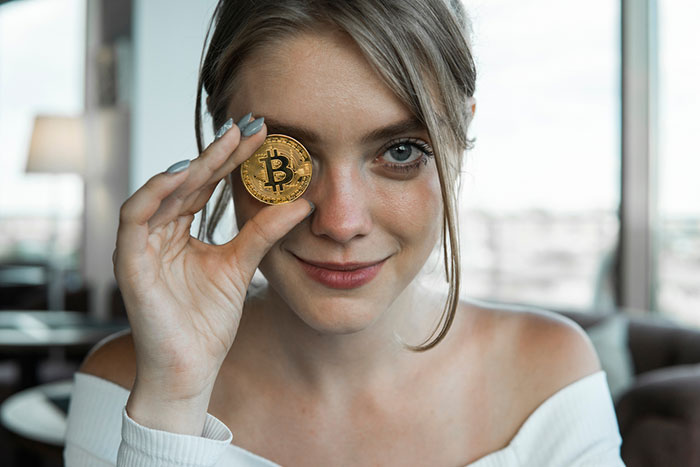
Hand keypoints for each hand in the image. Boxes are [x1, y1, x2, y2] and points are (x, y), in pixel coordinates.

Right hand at [113, 118, 311, 430]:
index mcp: (182, 230)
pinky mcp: (128, 261)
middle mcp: (159, 231)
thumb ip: (263, 233)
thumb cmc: (209, 321)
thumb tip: (302, 203)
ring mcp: (141, 244)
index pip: (207, 186)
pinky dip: (154, 193)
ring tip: (225, 142)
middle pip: (188, 182)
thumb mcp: (242, 266)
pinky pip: (134, 218)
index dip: (231, 159)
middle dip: (218, 152)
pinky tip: (183, 173)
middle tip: (248, 126)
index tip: (261, 134)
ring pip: (163, 192)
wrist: (191, 367)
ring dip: (194, 165)